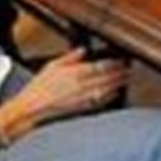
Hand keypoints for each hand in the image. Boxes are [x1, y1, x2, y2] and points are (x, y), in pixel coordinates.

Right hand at [0, 50, 128, 142]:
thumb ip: (69, 57)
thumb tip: (82, 50)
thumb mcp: (51, 66)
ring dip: (118, 84)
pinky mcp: (81, 109)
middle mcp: (80, 86)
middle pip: (106, 78)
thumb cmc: (38, 89)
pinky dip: (109, 97)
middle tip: (129, 69)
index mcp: (74, 73)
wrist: (31, 109)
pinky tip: (115, 93)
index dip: (113, 63)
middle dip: (119, 73)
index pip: (99, 66)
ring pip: (105, 89)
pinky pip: (99, 102)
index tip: (121, 60)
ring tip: (127, 79)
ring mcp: (82, 99)